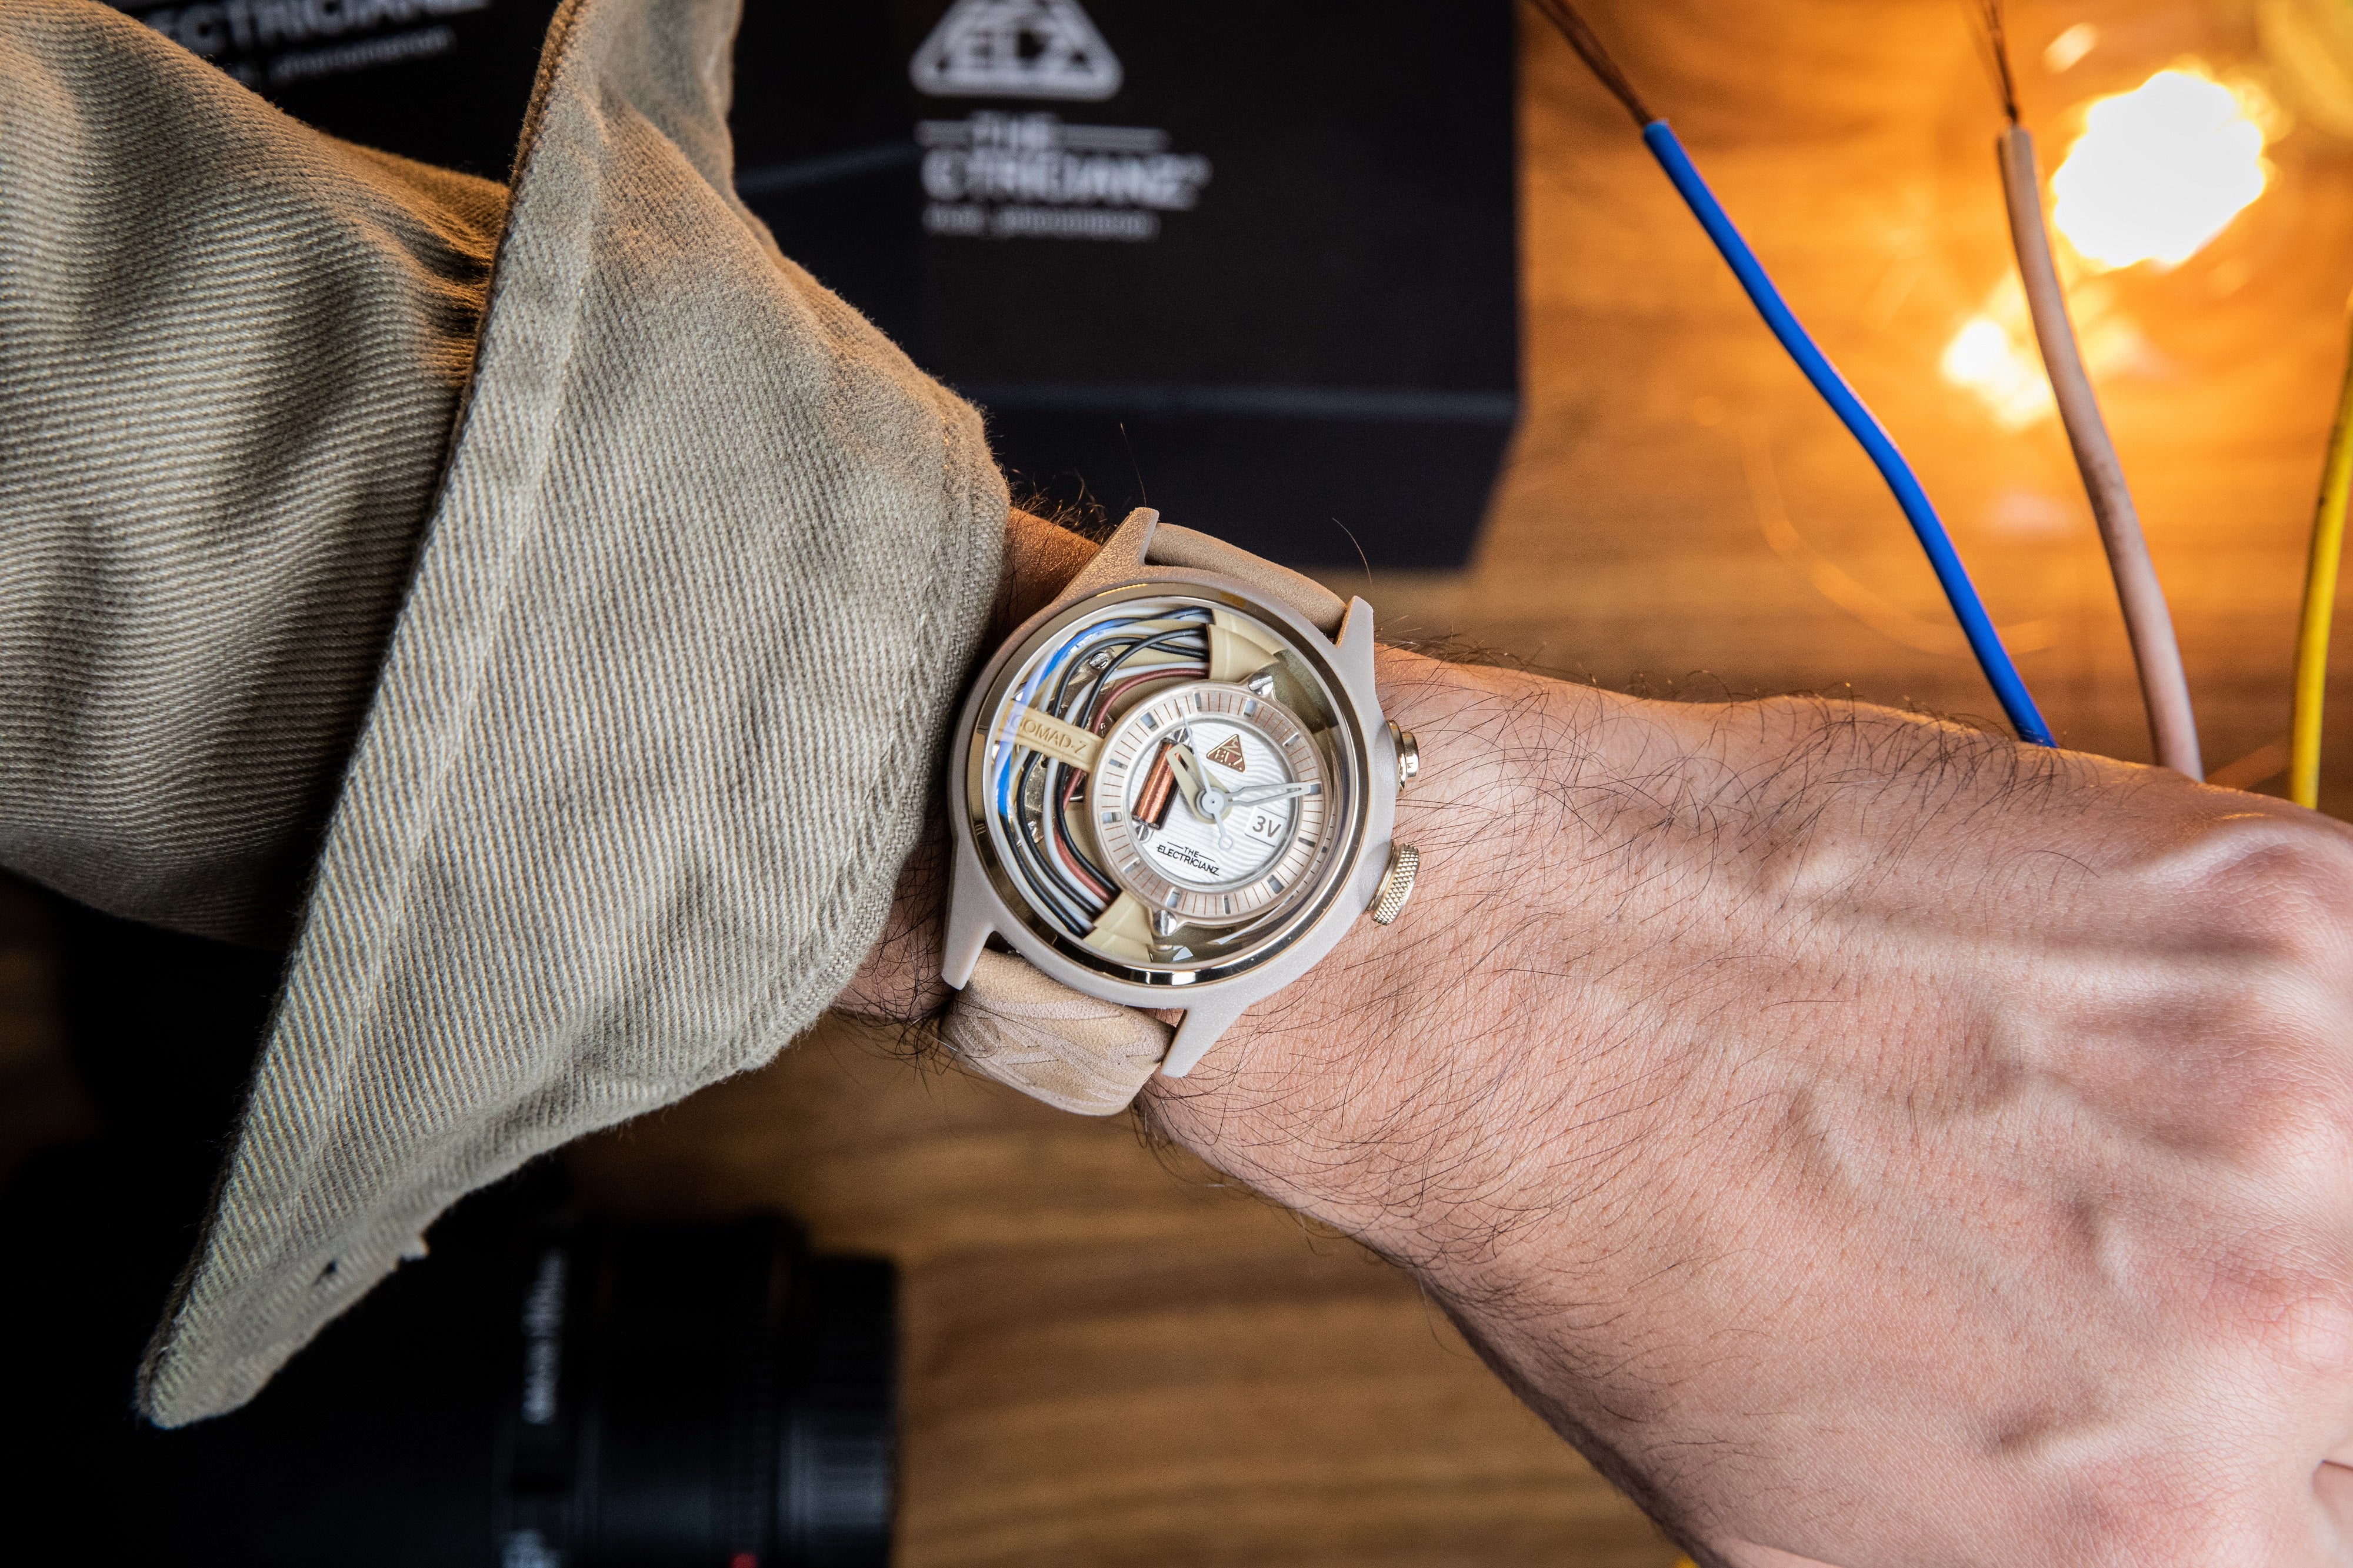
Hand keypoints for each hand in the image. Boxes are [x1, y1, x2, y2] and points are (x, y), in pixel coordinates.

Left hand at [1143, 651, 2352, 1567]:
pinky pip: (2338, 985)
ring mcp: (2282, 1106)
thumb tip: (2153, 1533)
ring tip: (2058, 1102)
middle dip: (2238, 1299)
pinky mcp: (2261, 910)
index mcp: (2169, 1544)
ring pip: (2346, 1154)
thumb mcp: (1816, 1525)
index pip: (2317, 1523)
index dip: (2250, 1454)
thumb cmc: (1603, 1240)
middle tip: (2088, 1228)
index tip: (2196, 1390)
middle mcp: (2266, 1337)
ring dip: (2245, 1142)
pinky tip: (2072, 999)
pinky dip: (2237, 1002)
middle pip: (2345, 1342)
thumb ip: (2039, 1560)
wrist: (1492, 973)